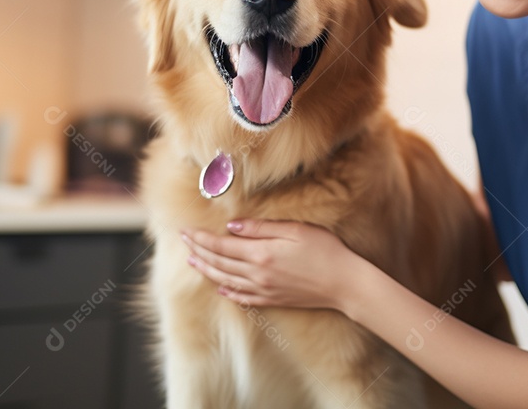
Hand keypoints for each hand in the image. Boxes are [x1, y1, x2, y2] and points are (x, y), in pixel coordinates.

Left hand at [182, 220, 361, 311]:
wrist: (343, 283)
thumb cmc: (324, 250)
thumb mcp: (295, 230)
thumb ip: (261, 228)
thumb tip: (233, 226)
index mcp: (260, 254)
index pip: (221, 246)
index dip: (201, 238)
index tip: (186, 231)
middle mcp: (257, 274)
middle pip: (219, 263)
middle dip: (198, 251)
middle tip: (183, 243)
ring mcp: (263, 290)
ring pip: (226, 280)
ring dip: (207, 270)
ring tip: (193, 263)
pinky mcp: (272, 300)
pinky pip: (243, 298)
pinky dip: (228, 292)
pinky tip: (221, 288)